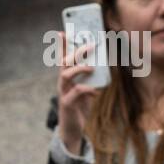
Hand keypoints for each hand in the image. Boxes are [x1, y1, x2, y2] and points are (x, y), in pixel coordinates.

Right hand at [55, 31, 99, 155]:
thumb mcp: (87, 92)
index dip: (61, 46)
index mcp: (66, 78)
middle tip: (90, 46)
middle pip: (64, 62)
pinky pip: (75, 92)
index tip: (63, 32)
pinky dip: (86, 89)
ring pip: (65, 74)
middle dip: (76, 52)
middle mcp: (62, 83)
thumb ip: (91, 80)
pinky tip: (95, 91)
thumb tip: (101, 68)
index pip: (62, 58)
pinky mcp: (67, 104)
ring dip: (79, 68)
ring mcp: (63, 93)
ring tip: (91, 68)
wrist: (73, 131)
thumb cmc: (80, 108)